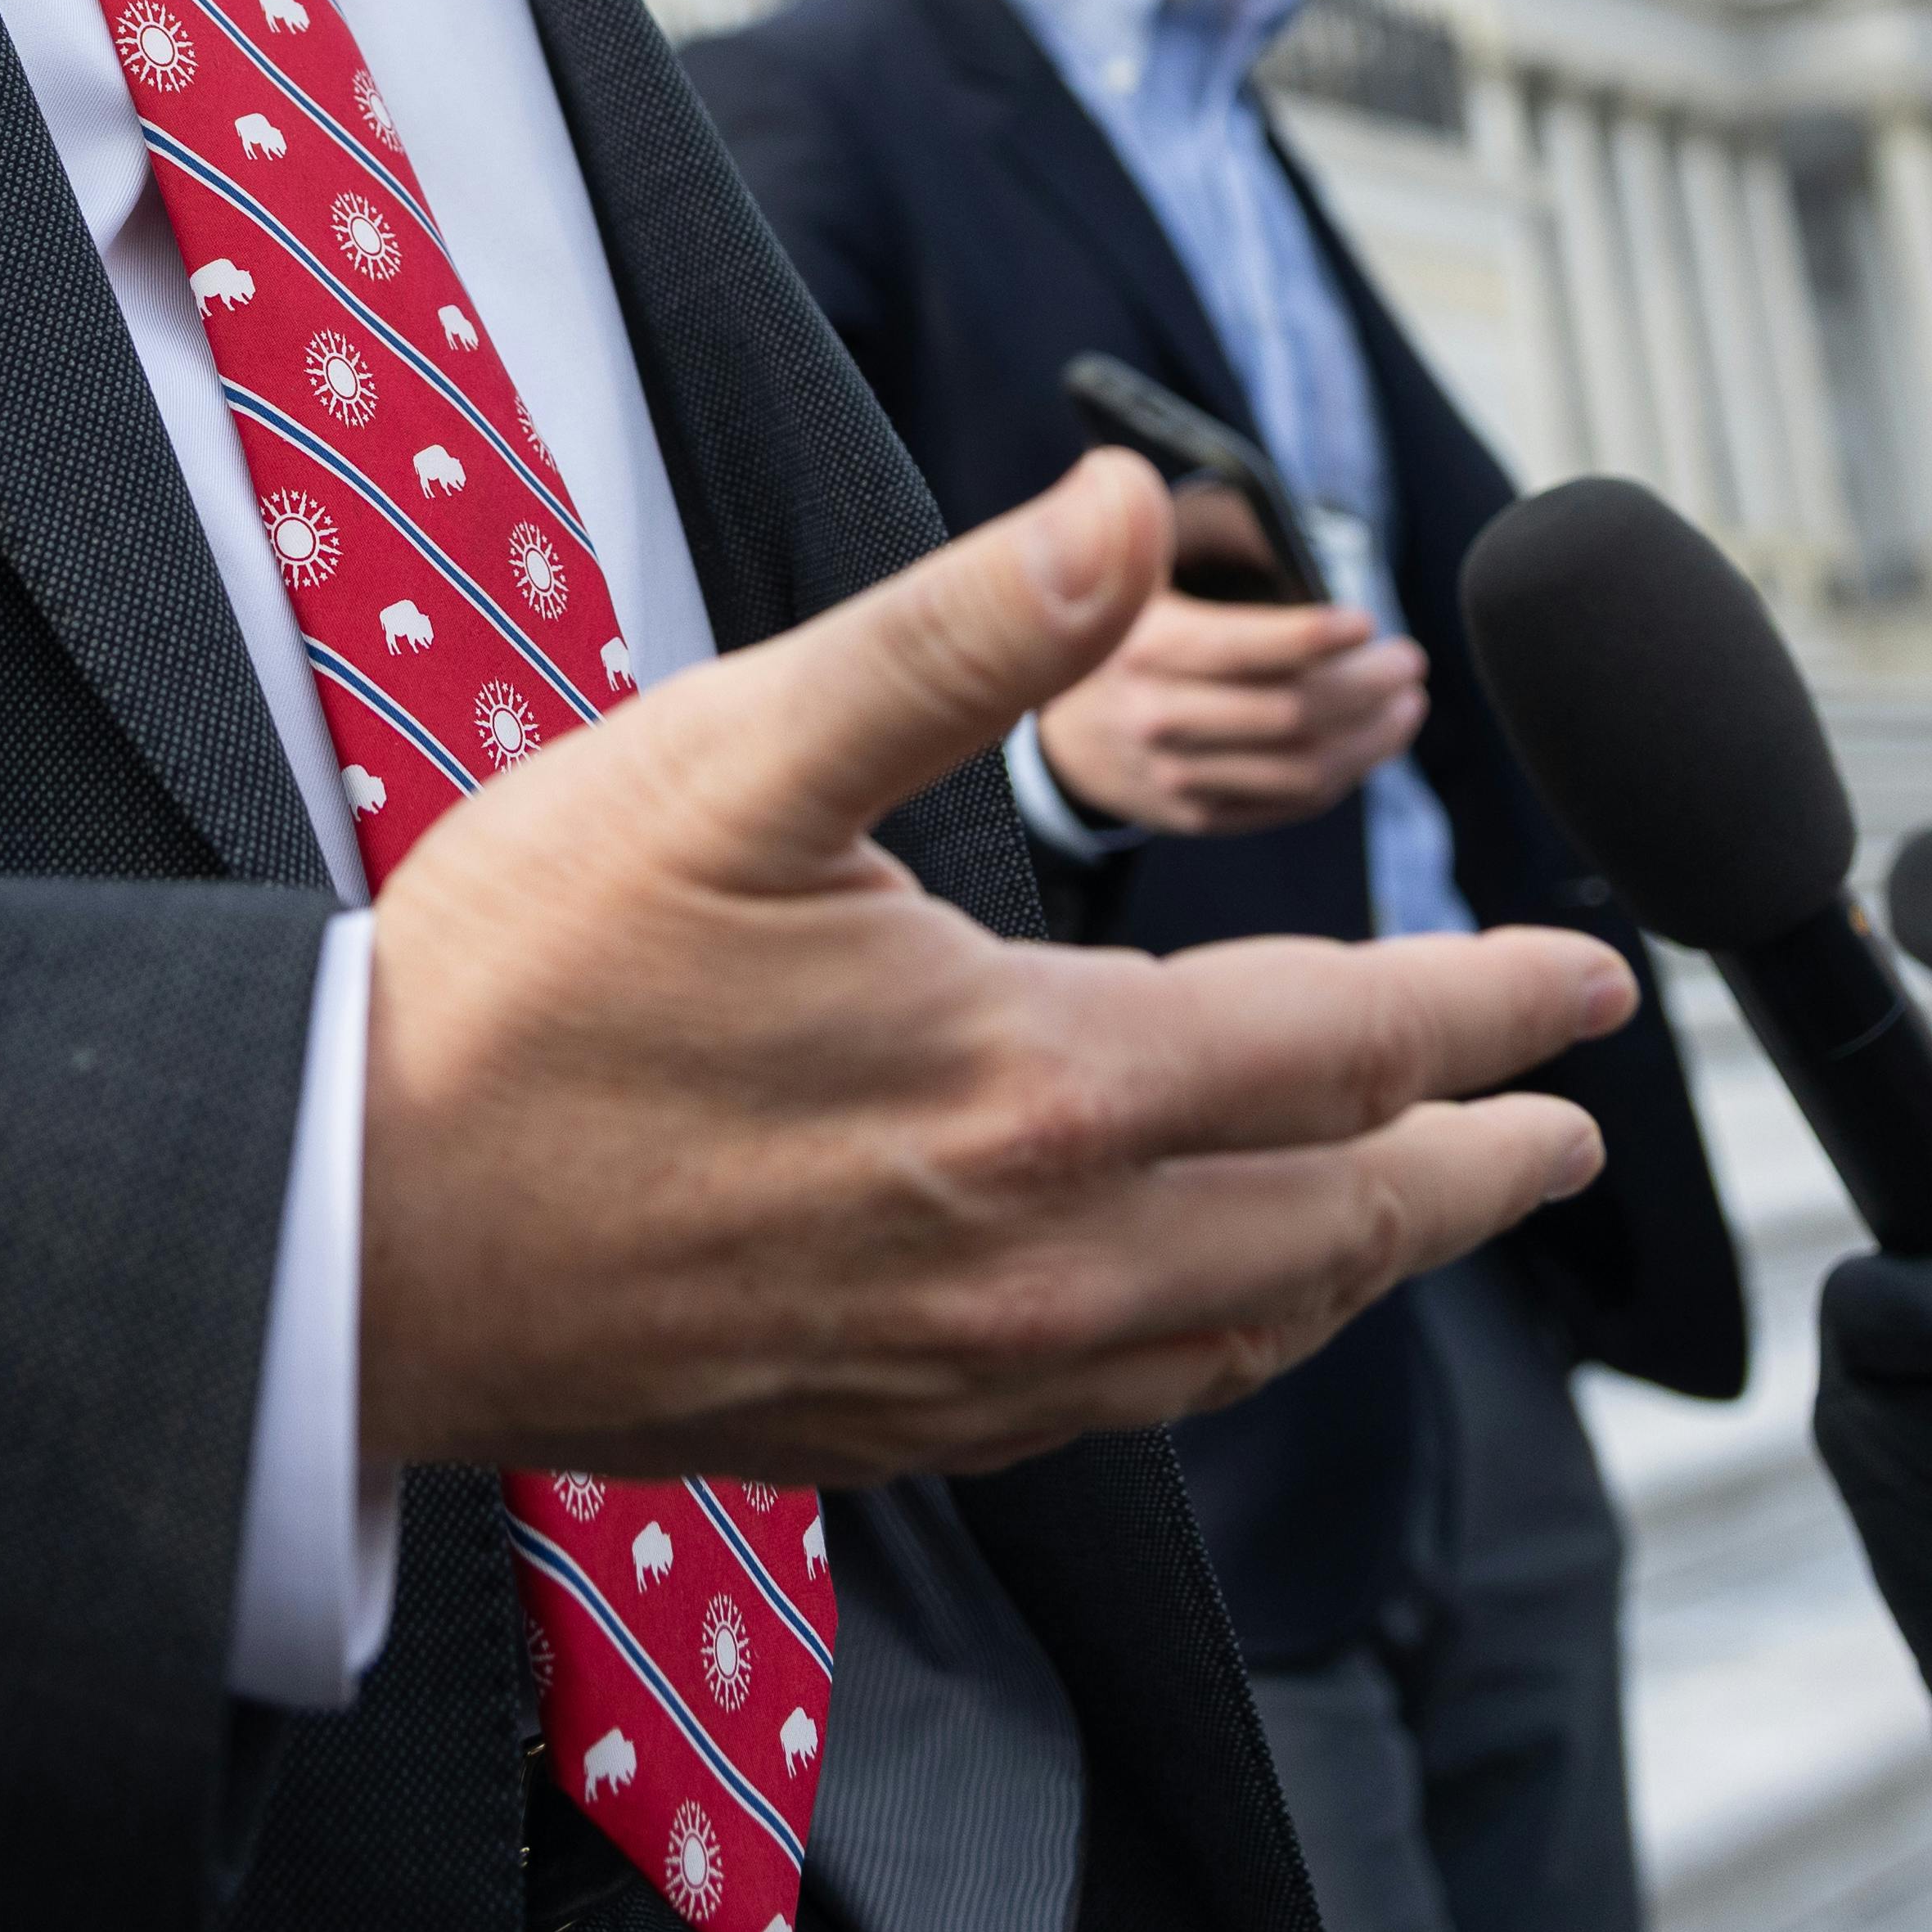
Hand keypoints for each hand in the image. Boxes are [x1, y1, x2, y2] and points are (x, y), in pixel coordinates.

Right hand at [359, 449, 1630, 1485]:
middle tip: (1566, 1125)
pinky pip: (1122, 1411)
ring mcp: (959, 1362)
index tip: (1591, 983)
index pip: (1337, 1044)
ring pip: (1240, 1333)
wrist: (340, 1231)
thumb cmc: (516, 986)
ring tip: (1426, 1215)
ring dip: (1365, 1269)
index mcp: (1031, 1082)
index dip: (1484, 1005)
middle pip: (1329, 1219)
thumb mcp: (731, 754)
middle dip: (1469, 1162)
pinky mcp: (875, 1423)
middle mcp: (1031, 1252)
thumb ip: (952, 634)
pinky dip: (1222, 1356)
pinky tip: (1213, 1327)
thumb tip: (1123, 508)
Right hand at [1027, 563, 1428, 836]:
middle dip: (1368, 686)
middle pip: (1292, 714)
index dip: (1318, 637)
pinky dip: (1344, 774)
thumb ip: (1152, 531)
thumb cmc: (1117, 637)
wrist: (1057, 737)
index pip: (1251, 650)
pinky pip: (1290, 803)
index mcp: (1146, 648)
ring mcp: (1178, 776)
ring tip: (1405, 704)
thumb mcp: (1124, 575)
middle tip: (1408, 661)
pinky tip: (1371, 742)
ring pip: (1302, 769)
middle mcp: (1159, 718)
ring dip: (1371, 738)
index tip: (1366, 621)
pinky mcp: (1197, 815)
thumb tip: (1191, 494)